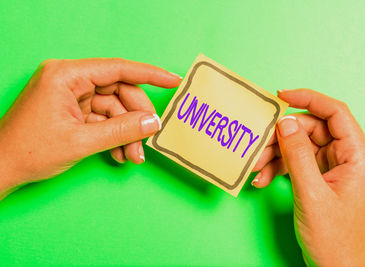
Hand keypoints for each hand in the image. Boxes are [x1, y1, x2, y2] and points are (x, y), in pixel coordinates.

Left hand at [0, 58, 180, 198]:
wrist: (1, 169)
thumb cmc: (28, 151)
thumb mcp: (81, 142)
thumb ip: (121, 130)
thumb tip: (152, 123)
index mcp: (66, 75)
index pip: (118, 69)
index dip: (149, 75)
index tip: (172, 80)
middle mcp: (69, 80)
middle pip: (118, 92)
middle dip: (134, 119)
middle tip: (147, 140)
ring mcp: (71, 96)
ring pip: (113, 109)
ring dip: (126, 133)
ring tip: (133, 156)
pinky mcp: (72, 110)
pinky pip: (102, 119)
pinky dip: (113, 136)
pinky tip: (118, 154)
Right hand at [252, 89, 364, 265]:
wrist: (334, 266)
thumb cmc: (333, 237)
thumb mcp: (311, 193)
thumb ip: (297, 154)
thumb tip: (285, 122)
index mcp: (357, 157)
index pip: (336, 113)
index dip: (309, 98)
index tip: (282, 95)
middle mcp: (346, 158)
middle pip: (312, 129)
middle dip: (282, 136)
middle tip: (258, 144)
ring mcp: (331, 168)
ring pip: (300, 145)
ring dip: (275, 154)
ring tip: (255, 167)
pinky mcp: (318, 177)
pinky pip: (296, 162)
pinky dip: (277, 168)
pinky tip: (262, 179)